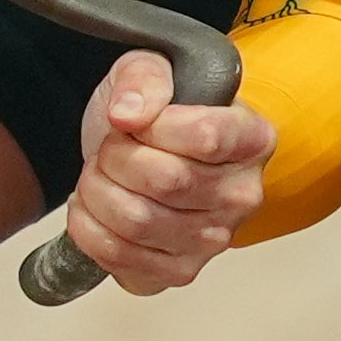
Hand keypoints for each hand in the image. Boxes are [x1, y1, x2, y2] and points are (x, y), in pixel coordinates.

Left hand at [62, 52, 274, 293]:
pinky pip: (121, 257)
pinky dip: (89, 229)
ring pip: (138, 221)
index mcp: (252, 140)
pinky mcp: (178, 271)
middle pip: (166, 181)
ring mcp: (213, 241)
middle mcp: (242, 196)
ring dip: (96, 193)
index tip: (133, 119)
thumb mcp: (148, 69)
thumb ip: (142, 79)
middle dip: (115, 158)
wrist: (138, 154)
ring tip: (97, 176)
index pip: (206, 137)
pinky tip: (93, 208)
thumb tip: (128, 114)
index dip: (153, 126)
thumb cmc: (154, 114)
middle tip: (108, 149)